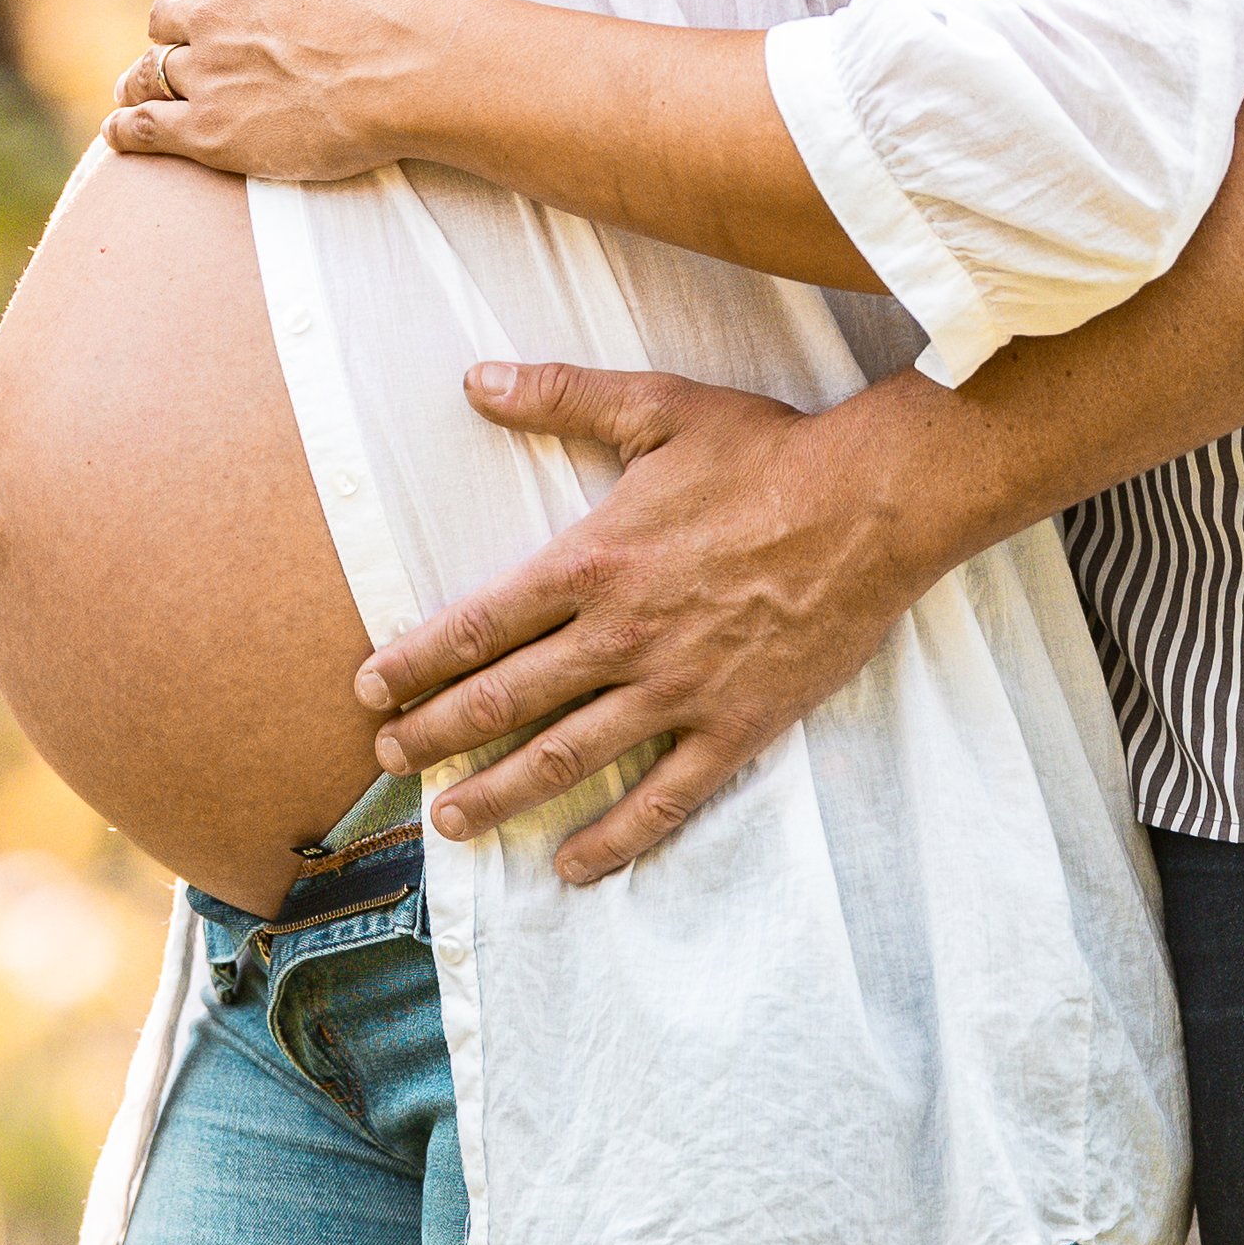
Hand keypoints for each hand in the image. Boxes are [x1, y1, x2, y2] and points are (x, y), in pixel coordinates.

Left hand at [102, 0, 459, 180]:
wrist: (414, 65)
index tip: (226, 9)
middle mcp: (213, 13)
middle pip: (166, 18)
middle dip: (172, 31)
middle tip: (181, 48)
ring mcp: (208, 73)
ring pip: (148, 73)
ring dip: (138, 80)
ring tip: (131, 91)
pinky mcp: (209, 130)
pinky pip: (144, 128)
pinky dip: (125, 129)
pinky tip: (116, 132)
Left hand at [354, 359, 941, 884]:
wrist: (874, 502)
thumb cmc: (767, 451)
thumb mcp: (658, 406)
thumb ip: (561, 395)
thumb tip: (476, 378)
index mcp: (594, 561)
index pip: (479, 625)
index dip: (415, 662)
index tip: (369, 690)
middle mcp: (622, 634)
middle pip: (505, 699)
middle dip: (435, 734)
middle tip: (387, 760)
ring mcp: (678, 689)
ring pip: (567, 758)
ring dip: (498, 793)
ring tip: (449, 820)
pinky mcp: (735, 726)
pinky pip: (664, 798)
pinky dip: (615, 838)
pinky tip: (573, 866)